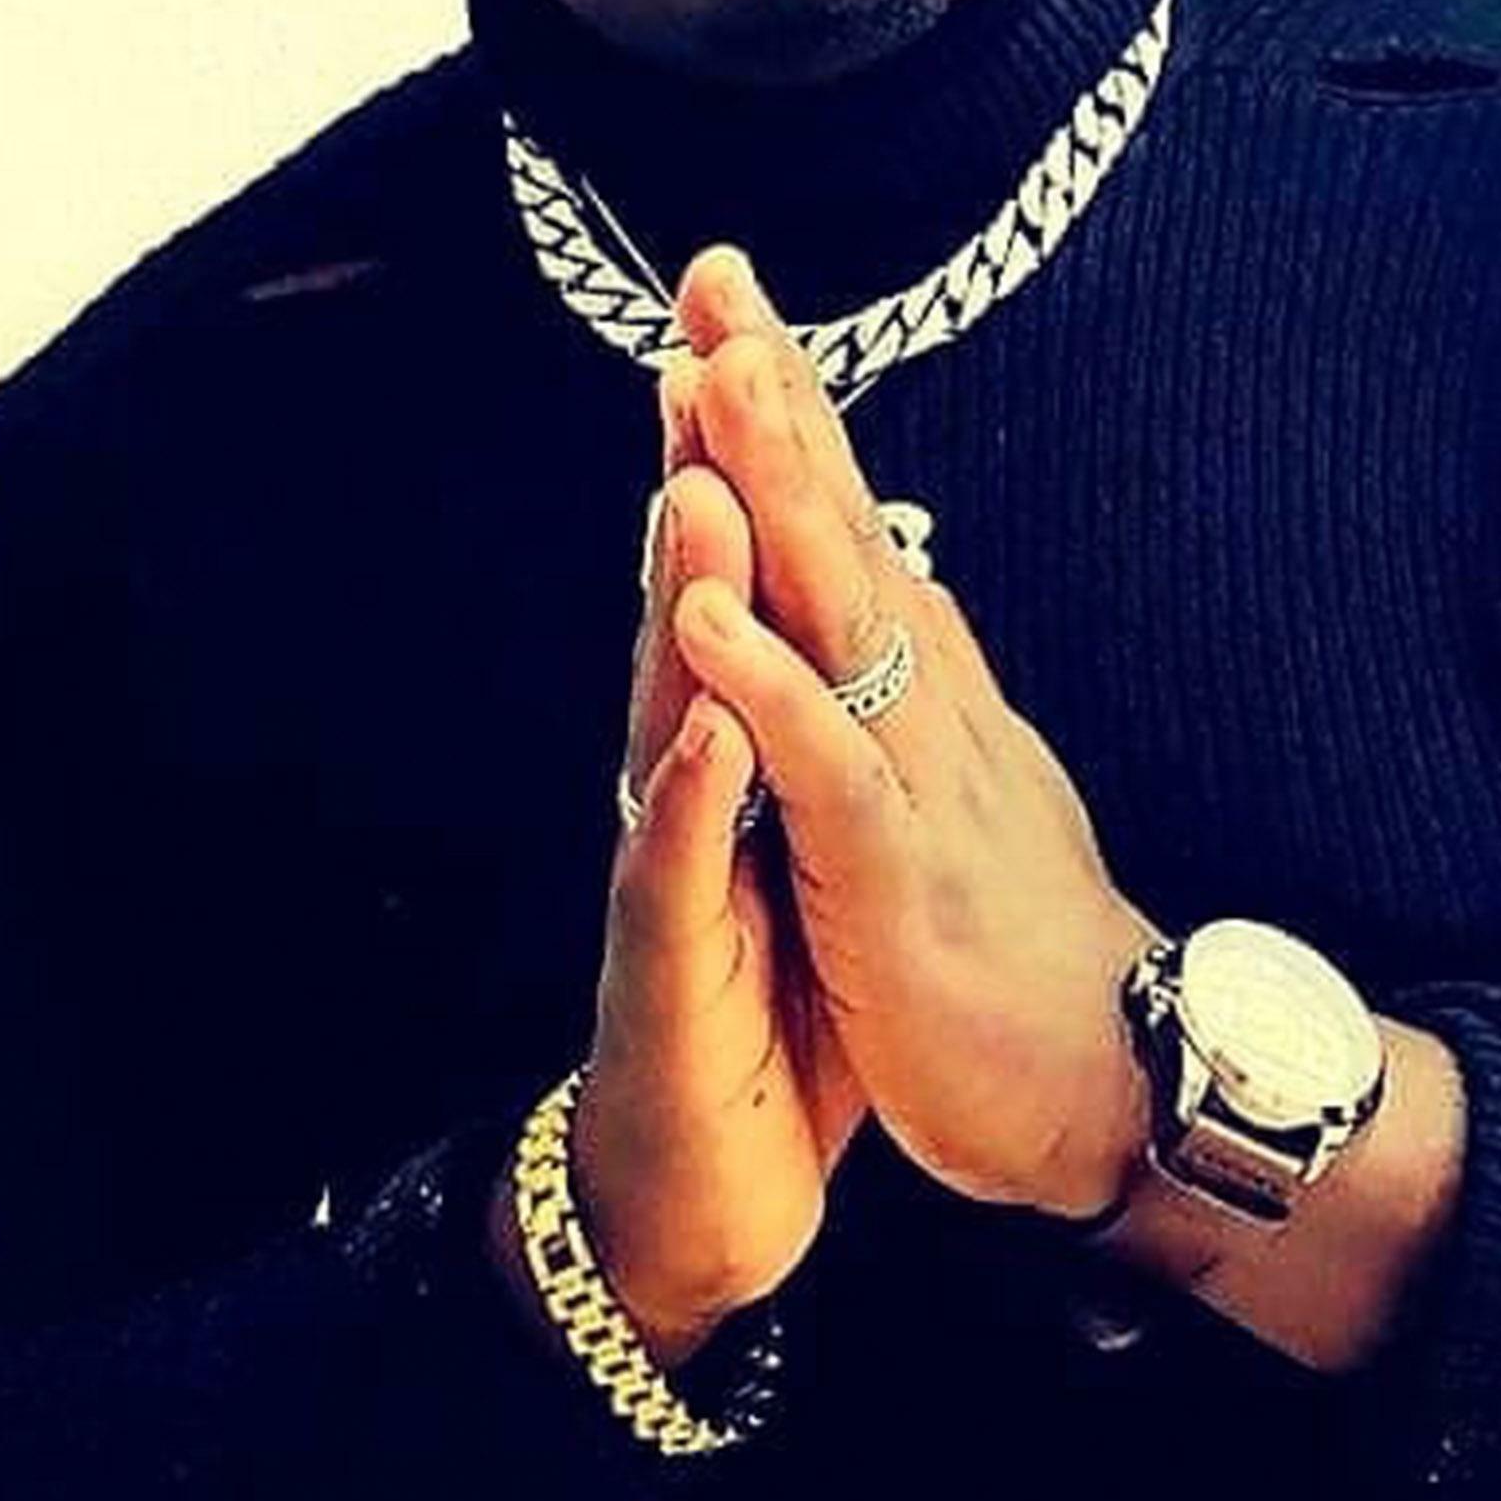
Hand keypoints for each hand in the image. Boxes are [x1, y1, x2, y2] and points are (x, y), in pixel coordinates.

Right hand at [547, 363, 865, 1366]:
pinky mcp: (669, 969)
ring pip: (674, 711)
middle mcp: (693, 776)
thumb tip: (830, 605)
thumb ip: (806, 716)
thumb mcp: (808, 834)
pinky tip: (709, 727)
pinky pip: (679, 873)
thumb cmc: (771, 999)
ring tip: (697, 488)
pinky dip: (695, 798)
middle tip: (707, 332)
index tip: (753, 318)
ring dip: (684, 600)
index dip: (748, 448)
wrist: (712, 1183)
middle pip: (694, 598)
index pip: (745, 569)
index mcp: (743, 736)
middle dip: (700, 465)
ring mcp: (672, 867)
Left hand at [661, 248, 1157, 1219]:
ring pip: (836, 608)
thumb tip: (906, 580)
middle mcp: (926, 704)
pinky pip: (824, 762)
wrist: (1120, 1085)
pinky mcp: (898, 873)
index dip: (793, 416)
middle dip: (773, 396)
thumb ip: (927, 683)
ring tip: (710, 379)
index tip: (732, 311)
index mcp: (928, 690)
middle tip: (717, 275)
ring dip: (772, 489)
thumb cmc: (1025, 945)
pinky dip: (765, 684)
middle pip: (841, 523)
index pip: (851, 524)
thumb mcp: (970, 785)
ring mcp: (917, 778)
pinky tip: (703, 612)